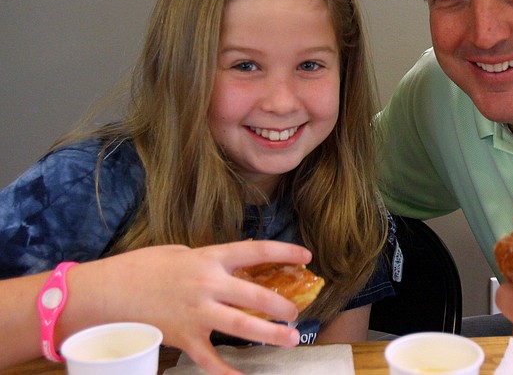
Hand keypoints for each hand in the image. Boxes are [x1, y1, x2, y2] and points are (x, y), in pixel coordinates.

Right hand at [75, 240, 311, 374]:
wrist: (105, 294)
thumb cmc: (141, 268)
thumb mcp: (180, 253)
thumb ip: (210, 262)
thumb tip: (236, 270)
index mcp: (209, 258)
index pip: (256, 251)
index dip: (285, 251)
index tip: (307, 256)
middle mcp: (207, 285)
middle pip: (257, 296)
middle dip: (283, 306)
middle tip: (296, 313)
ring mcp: (196, 314)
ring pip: (243, 327)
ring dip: (270, 335)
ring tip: (290, 339)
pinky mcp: (184, 339)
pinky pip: (211, 360)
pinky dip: (227, 372)